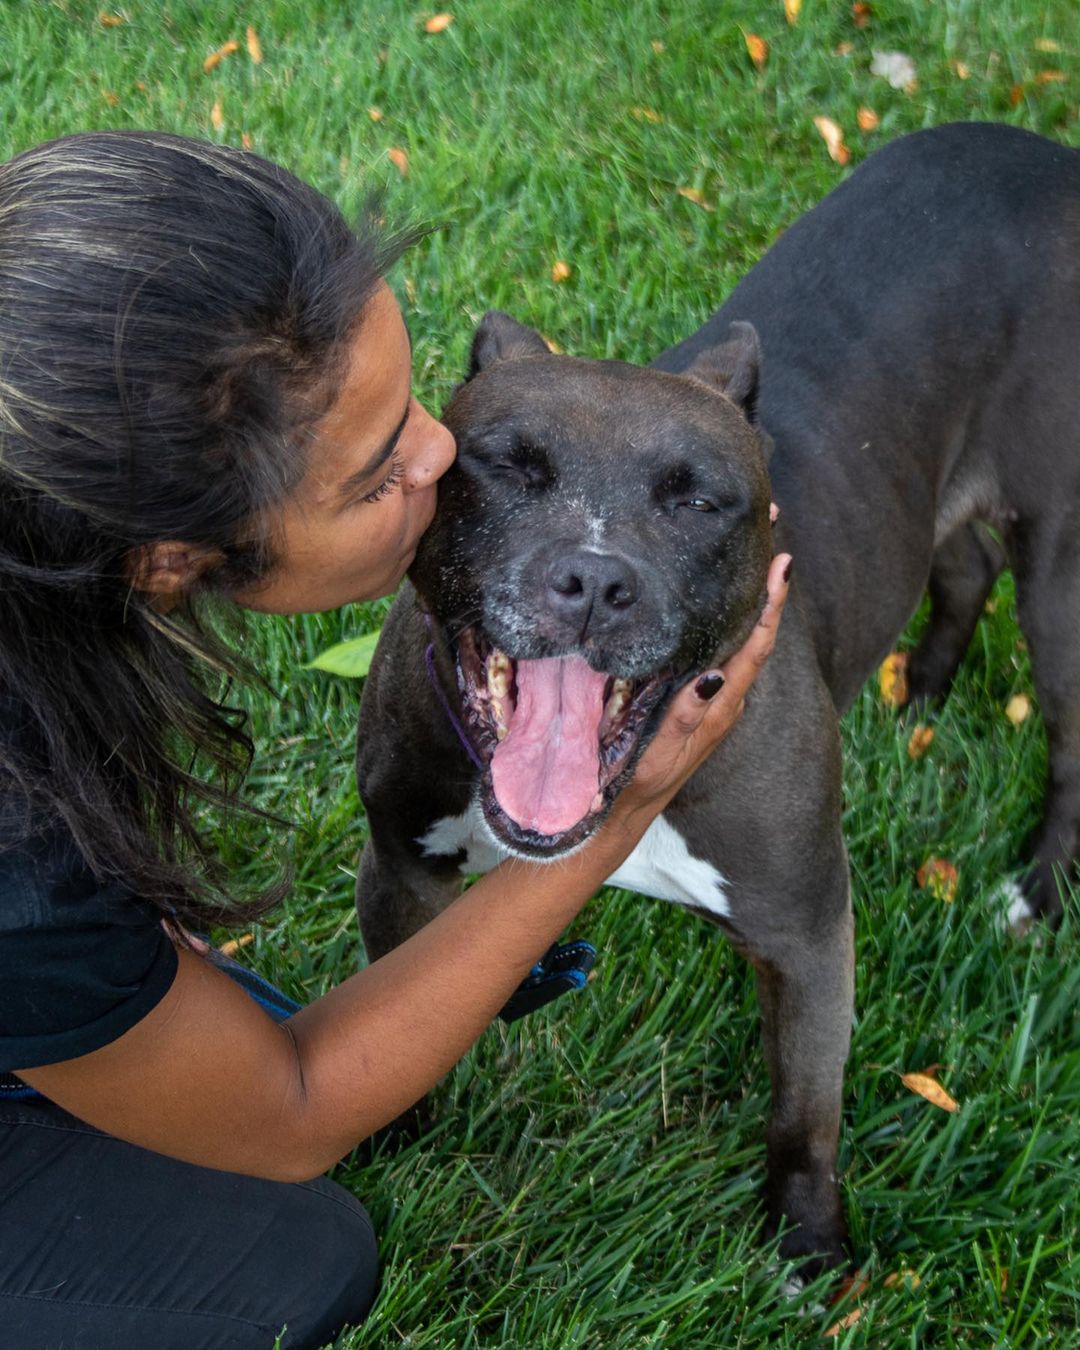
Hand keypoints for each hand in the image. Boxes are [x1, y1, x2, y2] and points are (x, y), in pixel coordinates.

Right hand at [613, 552, 790, 828]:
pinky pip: (718, 649)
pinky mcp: (696, 698)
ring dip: (747, 598)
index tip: (783, 565)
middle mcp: (724, 697)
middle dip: (766, 586)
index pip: (755, 648)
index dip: (771, 606)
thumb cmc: (636, 783)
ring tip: (750, 551)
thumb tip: (713, 674)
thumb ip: (686, 716)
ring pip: (738, 639)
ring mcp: (712, 697)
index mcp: (721, 707)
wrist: (622, 812)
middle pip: (755, 633)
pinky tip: (713, 598)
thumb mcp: (659, 753)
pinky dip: (723, 617)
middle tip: (770, 534)